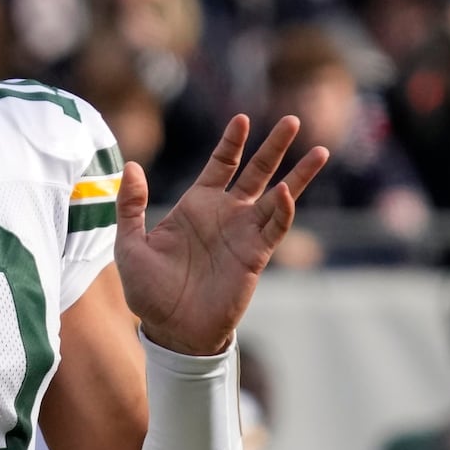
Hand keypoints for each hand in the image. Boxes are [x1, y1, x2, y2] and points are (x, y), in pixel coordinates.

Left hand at [116, 115, 328, 355]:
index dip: (232, 142)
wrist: (171, 329)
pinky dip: (283, 210)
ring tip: (320, 150)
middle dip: (274, 147)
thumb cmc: (148, 290)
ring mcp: (243, 234)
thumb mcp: (129, 245)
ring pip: (277, 196)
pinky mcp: (254, 256)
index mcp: (196, 205)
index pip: (221, 164)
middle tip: (294, 121)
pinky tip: (286, 192)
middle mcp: (224, 215)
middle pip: (256, 171)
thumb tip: (131, 166)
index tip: (242, 119)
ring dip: (297, 175)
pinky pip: (274, 228)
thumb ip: (130, 206)